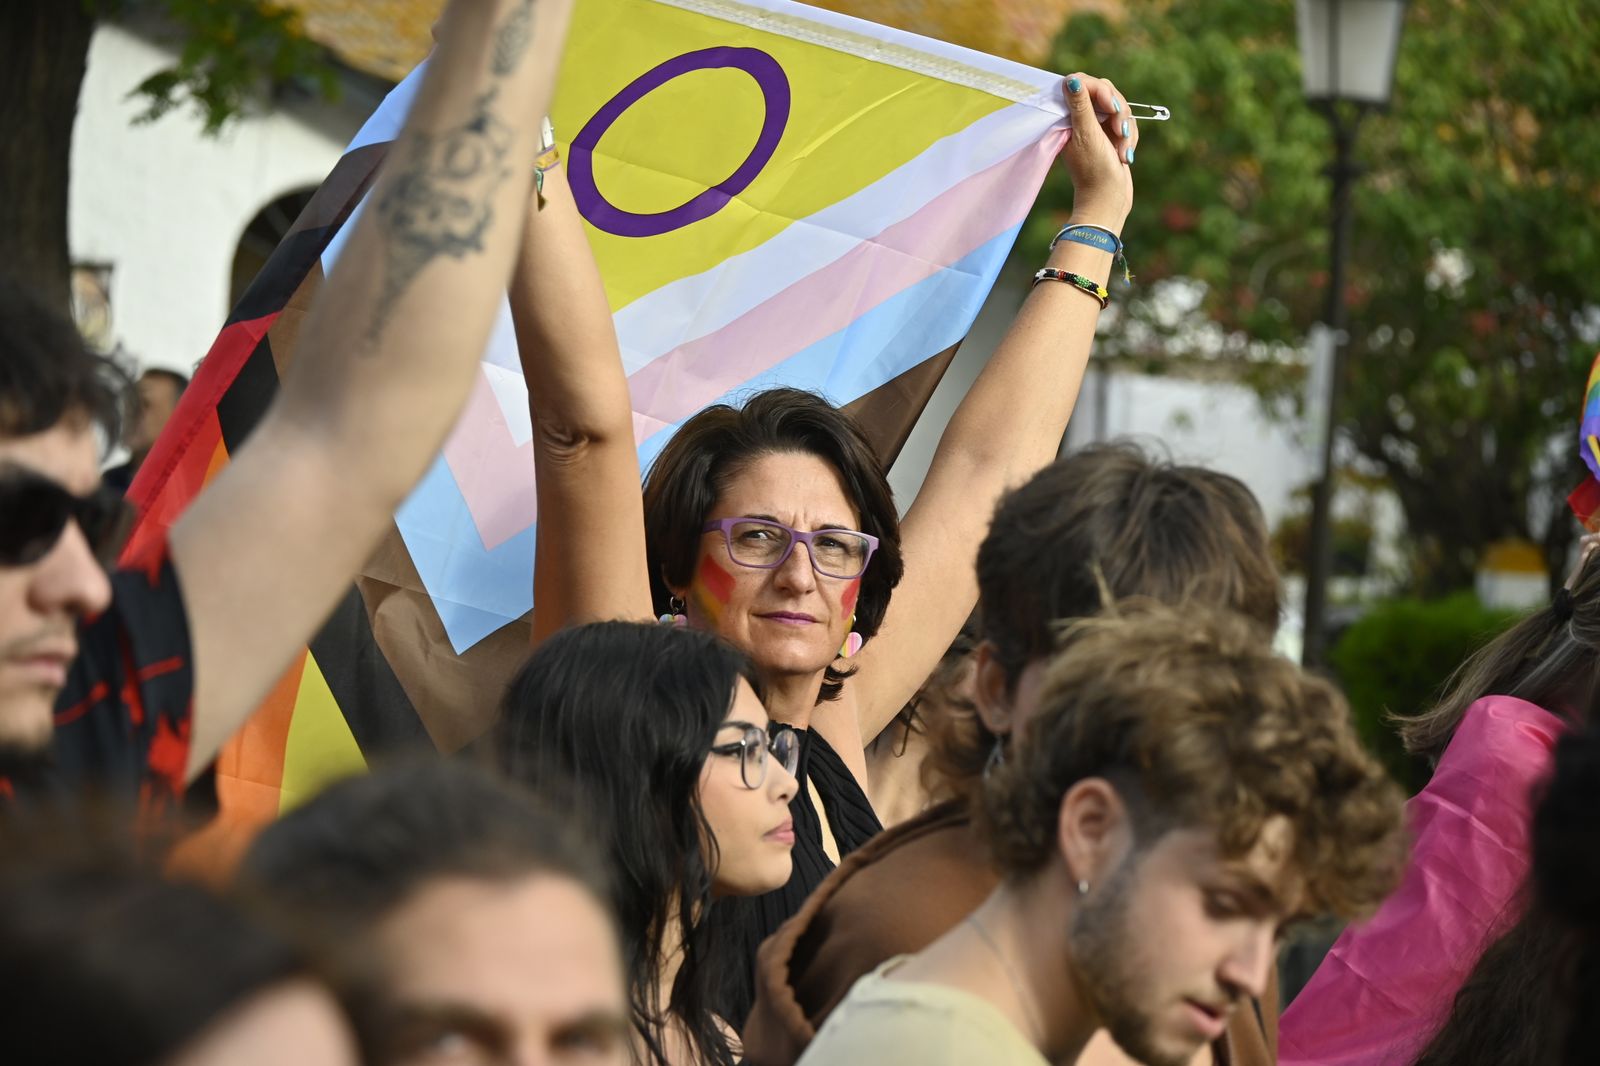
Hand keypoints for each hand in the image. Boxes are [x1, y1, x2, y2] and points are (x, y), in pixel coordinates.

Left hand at [1058, 72, 1135, 232]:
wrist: (1109, 200)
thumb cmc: (1095, 170)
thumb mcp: (1087, 135)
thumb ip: (1081, 106)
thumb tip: (1071, 79)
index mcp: (1067, 116)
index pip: (1083, 82)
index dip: (1100, 90)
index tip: (1110, 107)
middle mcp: (1080, 118)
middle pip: (1105, 91)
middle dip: (1117, 111)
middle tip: (1119, 131)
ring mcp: (1096, 126)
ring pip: (1119, 107)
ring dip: (1126, 128)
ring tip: (1122, 150)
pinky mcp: (1111, 135)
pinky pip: (1127, 122)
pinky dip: (1129, 137)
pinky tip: (1125, 155)